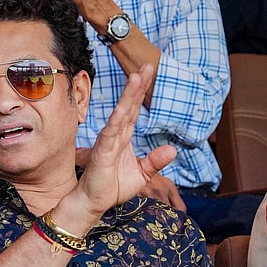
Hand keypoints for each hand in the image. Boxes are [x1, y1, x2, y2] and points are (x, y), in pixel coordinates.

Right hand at [74, 64, 176, 214]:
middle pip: (129, 105)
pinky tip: (122, 108)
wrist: (94, 202)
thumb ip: (155, 161)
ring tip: (135, 77)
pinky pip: (110, 134)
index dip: (141, 91)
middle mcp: (116, 135)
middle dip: (137, 85)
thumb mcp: (142, 174)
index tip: (149, 71)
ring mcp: (108, 142)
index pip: (135, 109)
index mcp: (125, 137)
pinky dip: (116, 121)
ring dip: (128, 96)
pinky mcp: (102, 153)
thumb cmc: (113, 187)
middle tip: (146, 64)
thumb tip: (173, 150)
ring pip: (120, 114)